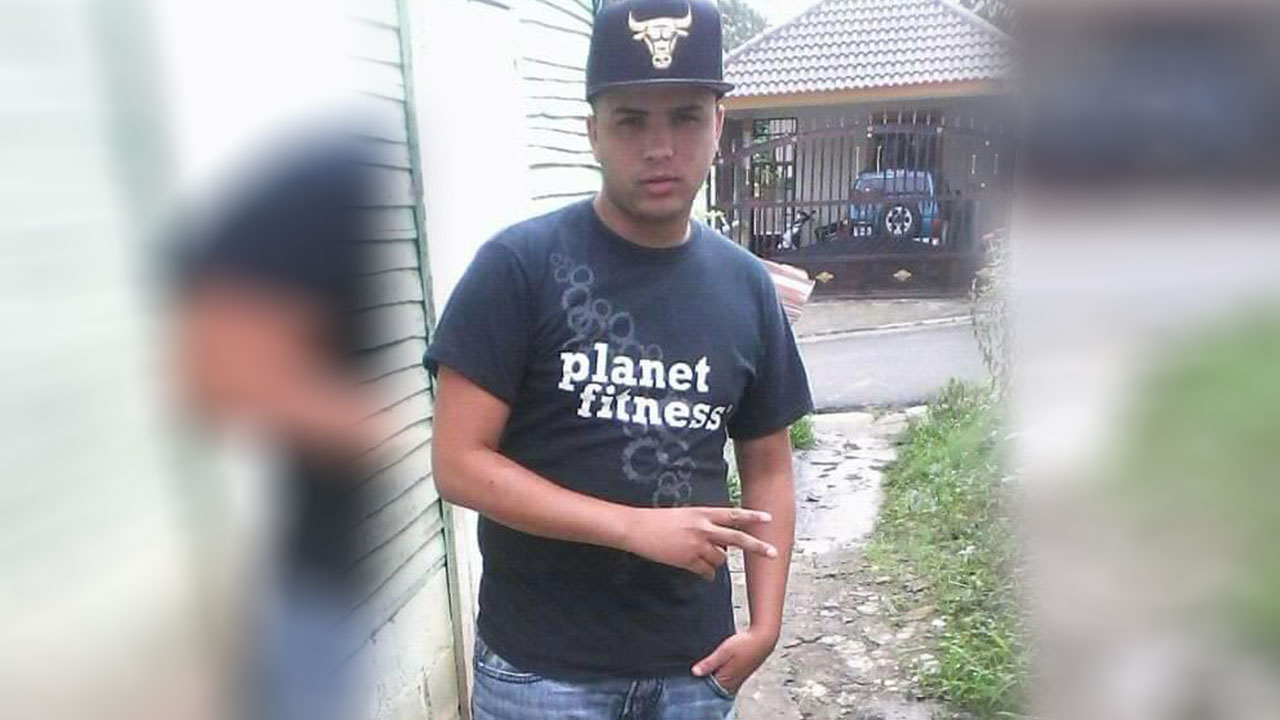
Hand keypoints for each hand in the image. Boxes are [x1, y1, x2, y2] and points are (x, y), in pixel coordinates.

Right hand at [620, 506, 776, 579]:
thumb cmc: (659, 521)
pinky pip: (706, 572)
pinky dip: (706, 573)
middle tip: (773, 553)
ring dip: (716, 562)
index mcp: (702, 513)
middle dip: (757, 546)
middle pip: (737, 538)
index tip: (769, 518)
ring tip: (700, 558)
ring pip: (720, 559)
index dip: (752, 516)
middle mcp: (703, 527)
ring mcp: (696, 544)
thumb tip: (720, 544)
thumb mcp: (685, 515)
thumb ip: (704, 525)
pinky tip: (699, 571)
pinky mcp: (687, 560)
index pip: (733, 514)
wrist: (637, 528)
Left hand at [692, 627, 778, 694]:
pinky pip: (721, 680)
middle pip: (709, 689)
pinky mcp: (737, 677)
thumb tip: (694, 672)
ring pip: (715, 684)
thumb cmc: (744, 645)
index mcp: (725, 682)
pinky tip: (710, 667)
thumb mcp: (724, 651)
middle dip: (700, 681)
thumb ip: (709, 663)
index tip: (687, 676)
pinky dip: (715, 675)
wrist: (763, 640)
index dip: (695, 683)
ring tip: (700, 667)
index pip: (704, 690)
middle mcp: (730, 686)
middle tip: (691, 671)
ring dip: (707, 678)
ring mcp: (734, 682)